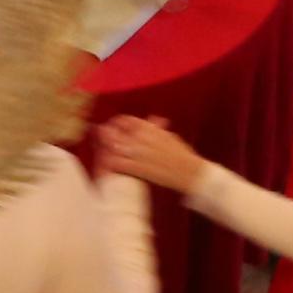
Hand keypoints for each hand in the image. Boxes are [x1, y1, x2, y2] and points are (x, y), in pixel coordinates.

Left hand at [93, 115, 208, 191]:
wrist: (192, 173)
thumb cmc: (183, 155)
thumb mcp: (170, 137)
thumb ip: (158, 129)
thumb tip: (153, 119)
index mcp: (153, 130)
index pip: (129, 121)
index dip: (118, 122)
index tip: (113, 124)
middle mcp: (145, 140)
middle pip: (120, 133)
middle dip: (109, 132)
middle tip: (100, 132)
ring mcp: (143, 154)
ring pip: (118, 148)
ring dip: (108, 146)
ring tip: (102, 146)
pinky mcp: (142, 169)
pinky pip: (122, 164)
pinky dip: (113, 163)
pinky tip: (107, 163)